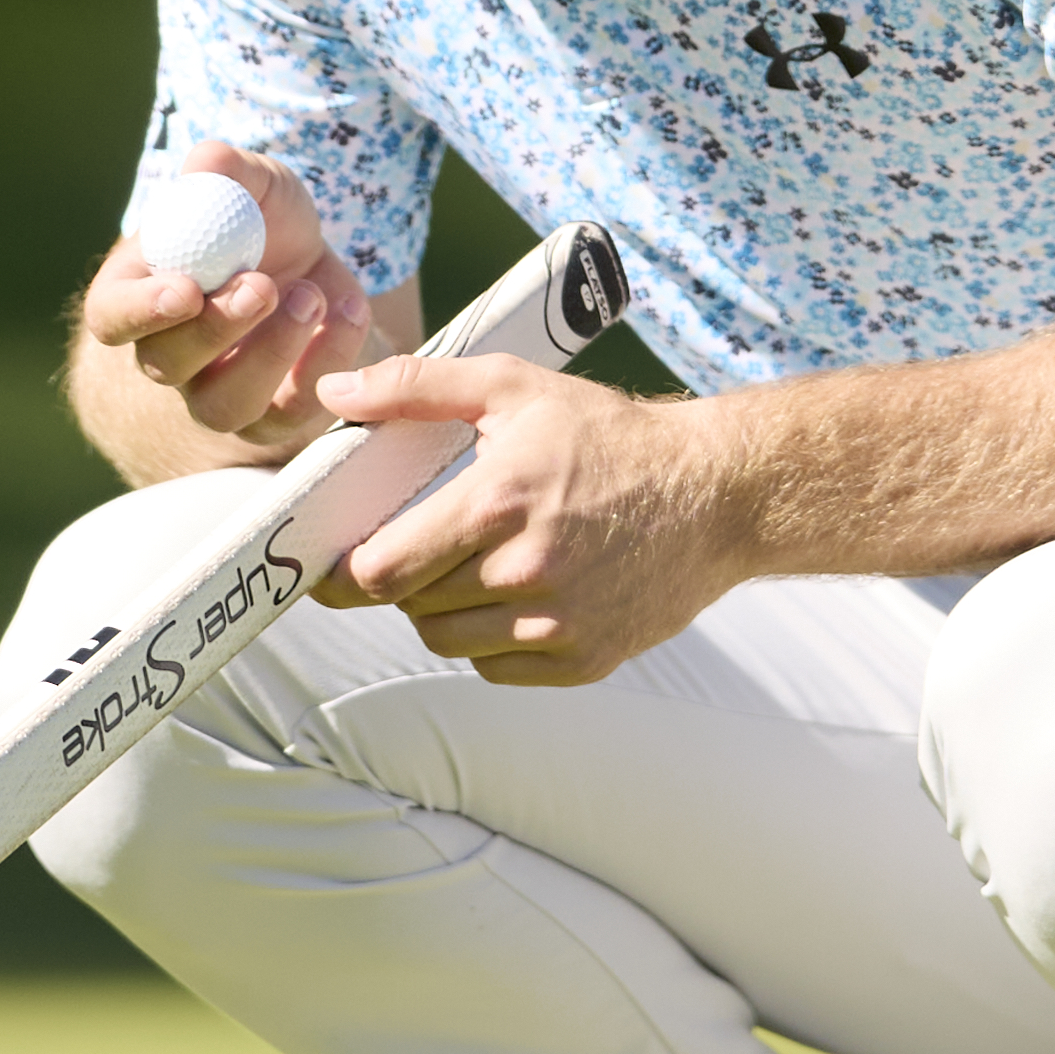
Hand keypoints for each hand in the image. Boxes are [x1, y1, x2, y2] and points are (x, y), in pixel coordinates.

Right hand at [76, 144, 381, 459]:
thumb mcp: (252, 180)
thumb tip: (205, 164)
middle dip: (216, 328)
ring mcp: (218, 391)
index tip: (186, 289)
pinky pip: (292, 416)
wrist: (313, 256)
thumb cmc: (260, 216)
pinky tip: (348, 311)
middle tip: (262, 285)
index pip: (111, 317)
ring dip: (270, 356)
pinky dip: (326, 365)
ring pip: (224, 407)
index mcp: (137, 291)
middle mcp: (167, 352)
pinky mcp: (274, 416)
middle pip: (166, 364)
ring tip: (312, 296)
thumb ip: (226, 168)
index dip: (140, 312)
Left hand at [313, 352, 750, 685]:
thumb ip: (415, 386)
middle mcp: (525, 572)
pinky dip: (488, 640)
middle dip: (402, 578)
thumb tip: (335, 389)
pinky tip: (514, 593)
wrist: (720, 493)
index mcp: (497, 504)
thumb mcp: (514, 387)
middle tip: (424, 544)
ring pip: (447, 641)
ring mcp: (559, 623)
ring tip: (470, 564)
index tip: (336, 559)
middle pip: (410, 607)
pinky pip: (496, 667)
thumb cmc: (610, 435)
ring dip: (440, 611)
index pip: (381, 570)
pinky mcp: (585, 660)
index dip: (344, 571)